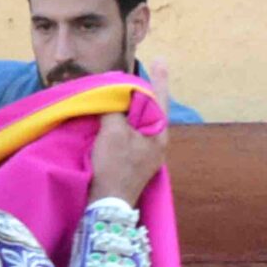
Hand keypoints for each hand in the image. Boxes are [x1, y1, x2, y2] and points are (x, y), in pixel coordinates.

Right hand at [87, 64, 170, 206]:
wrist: (107, 205)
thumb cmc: (113, 166)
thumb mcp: (112, 132)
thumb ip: (115, 109)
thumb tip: (113, 95)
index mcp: (159, 133)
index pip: (159, 98)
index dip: (158, 79)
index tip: (159, 60)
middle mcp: (157, 144)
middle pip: (150, 111)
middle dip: (140, 95)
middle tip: (131, 80)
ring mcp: (146, 157)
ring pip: (139, 125)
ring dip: (130, 112)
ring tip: (121, 99)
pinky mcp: (133, 166)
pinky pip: (130, 137)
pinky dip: (123, 126)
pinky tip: (114, 124)